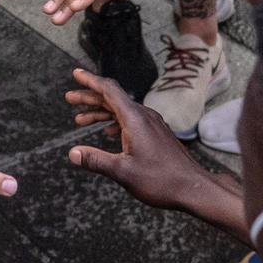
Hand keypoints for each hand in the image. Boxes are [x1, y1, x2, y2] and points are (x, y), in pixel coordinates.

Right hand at [64, 68, 218, 212]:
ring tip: (81, 120)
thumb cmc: (161, 181)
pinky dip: (114, 121)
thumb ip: (96, 160)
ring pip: (121, 110)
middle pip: (113, 98)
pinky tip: (107, 132)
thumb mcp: (123, 172)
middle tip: (70, 99)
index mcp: (135, 119)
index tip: (76, 74)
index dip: (90, 81)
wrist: (193, 187)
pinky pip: (131, 120)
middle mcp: (144, 116)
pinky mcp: (156, 133)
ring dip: (100, 112)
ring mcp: (152, 124)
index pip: (109, 90)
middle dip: (90, 97)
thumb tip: (72, 153)